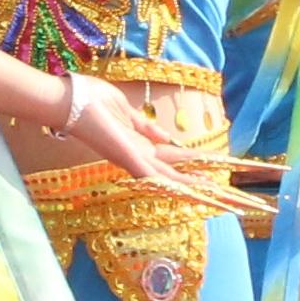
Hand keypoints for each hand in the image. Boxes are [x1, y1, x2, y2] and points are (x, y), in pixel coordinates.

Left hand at [52, 76, 246, 215]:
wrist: (69, 102)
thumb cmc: (91, 100)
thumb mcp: (126, 112)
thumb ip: (145, 127)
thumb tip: (167, 137)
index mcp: (140, 146)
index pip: (174, 162)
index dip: (194, 169)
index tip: (215, 176)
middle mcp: (140, 159)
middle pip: (178, 176)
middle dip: (203, 186)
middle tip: (230, 197)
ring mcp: (135, 162)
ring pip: (174, 181)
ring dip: (198, 190)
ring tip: (224, 199)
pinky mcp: (130, 160)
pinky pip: (157, 177)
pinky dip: (178, 186)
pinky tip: (196, 195)